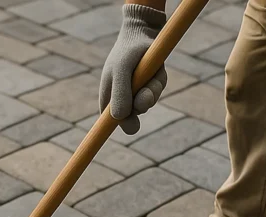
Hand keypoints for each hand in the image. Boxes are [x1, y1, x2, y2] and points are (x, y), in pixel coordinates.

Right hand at [99, 3, 167, 134]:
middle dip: (140, 105)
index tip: (118, 135)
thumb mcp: (121, 71)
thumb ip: (119, 94)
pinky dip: (157, 82)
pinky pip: (156, 92)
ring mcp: (136, 95)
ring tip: (148, 72)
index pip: (108, 124)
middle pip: (132, 119)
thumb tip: (119, 119)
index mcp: (107, 100)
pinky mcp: (150, 87)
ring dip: (151, 90)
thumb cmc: (126, 52)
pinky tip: (154, 70)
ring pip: (147, 105)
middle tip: (143, 92)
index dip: (112, 130)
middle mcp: (121, 101)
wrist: (143, 33)